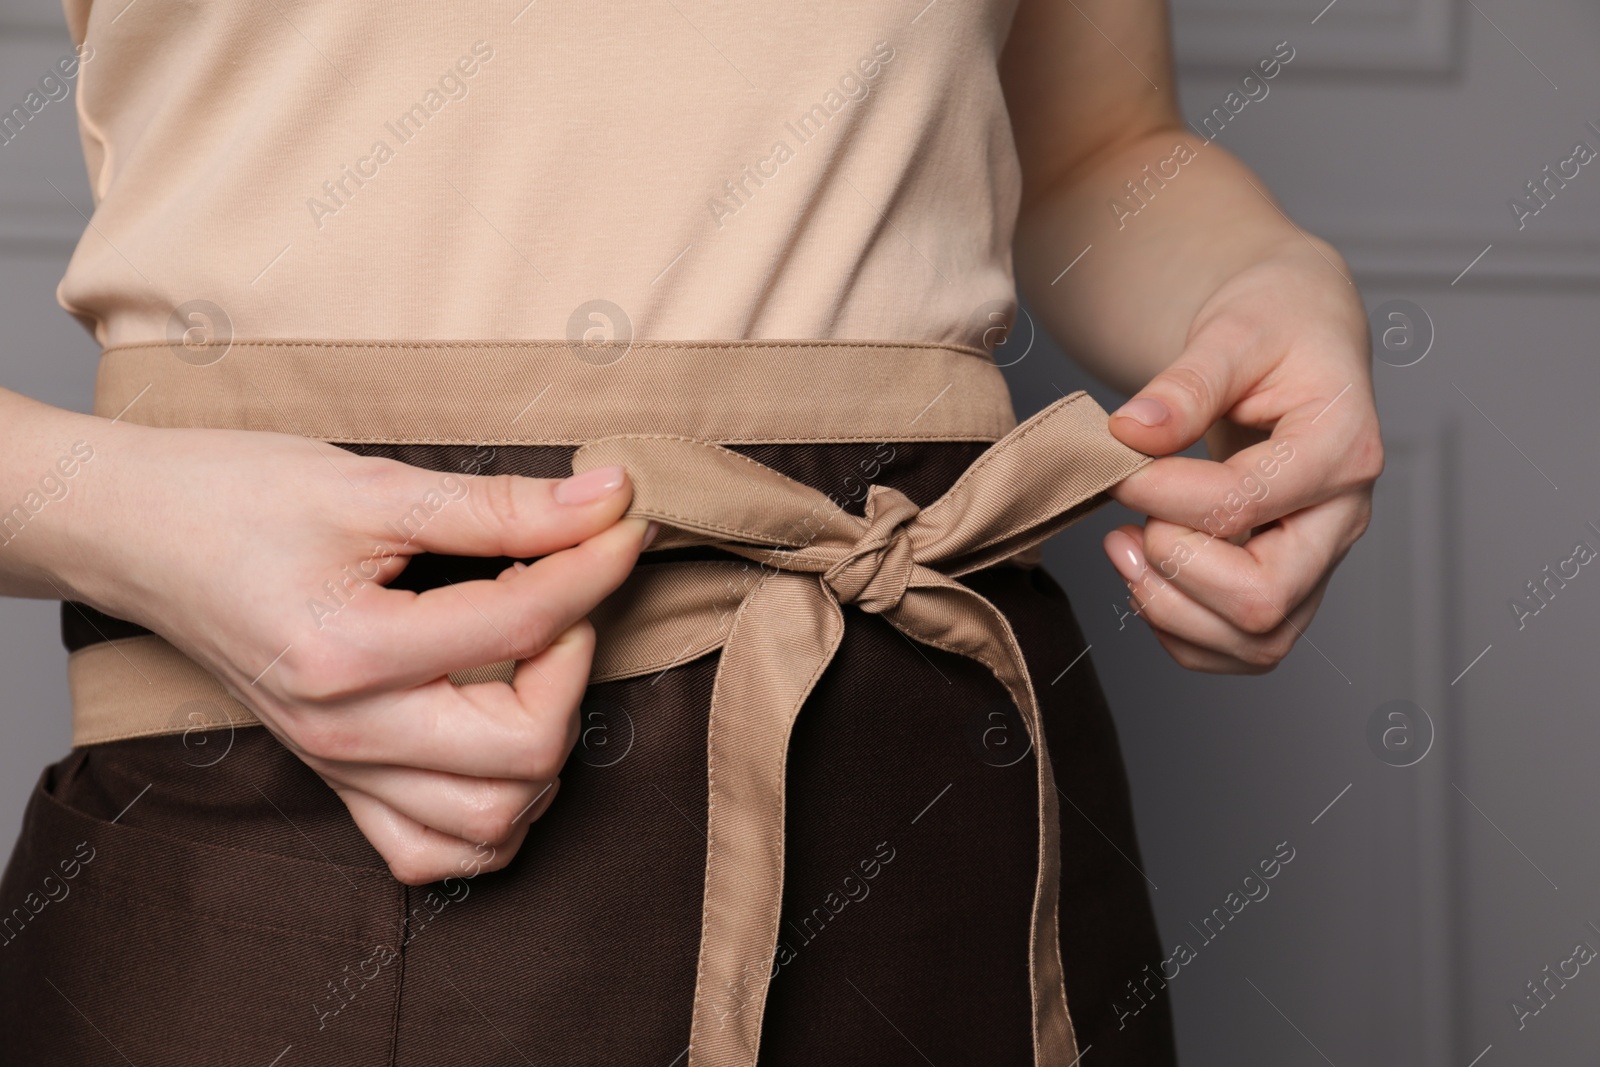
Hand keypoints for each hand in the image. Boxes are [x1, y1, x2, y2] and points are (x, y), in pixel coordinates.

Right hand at [60, 423, 650, 882]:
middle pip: (525, 752)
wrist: (138, 534)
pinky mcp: (338, 777)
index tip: (618, 520)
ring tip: (535, 664)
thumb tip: (607, 497)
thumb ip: (499, 505)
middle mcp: (347, 732)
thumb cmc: (237, 497)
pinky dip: (491, 814)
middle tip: (563, 593)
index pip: (525, 624)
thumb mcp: (373, 485)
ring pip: (493, 822)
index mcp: (351, 652)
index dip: (594, 565)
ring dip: (546, 748)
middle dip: (575, 665)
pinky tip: (499, 740)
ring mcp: (342, 766)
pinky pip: (433, 851)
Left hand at [1100, 244, 1382, 672]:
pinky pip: (1240, 648)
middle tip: (1128, 522)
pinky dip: (1179, 629)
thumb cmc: (1274, 328)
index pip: (1248, 503)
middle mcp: (1342, 517)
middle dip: (1175, 567)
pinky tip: (1143, 575)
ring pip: (1257, 641)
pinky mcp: (1289, 582)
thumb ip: (1187, 382)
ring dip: (1170, 609)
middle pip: (1266, 598)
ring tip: (1124, 548)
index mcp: (1343, 446)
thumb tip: (1130, 431)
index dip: (1166, 496)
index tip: (1120, 467)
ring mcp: (1318, 559)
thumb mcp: (1232, 329)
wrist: (1295, 337)